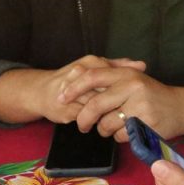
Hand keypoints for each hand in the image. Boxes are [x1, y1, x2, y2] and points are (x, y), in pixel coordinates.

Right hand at [0, 55, 143, 124]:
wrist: (41, 91)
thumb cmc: (74, 79)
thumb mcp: (96, 68)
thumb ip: (119, 65)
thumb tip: (142, 64)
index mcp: (91, 62)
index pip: (116, 75)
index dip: (128, 88)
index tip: (136, 96)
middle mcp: (80, 74)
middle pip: (108, 91)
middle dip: (118, 102)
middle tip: (129, 109)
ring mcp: (72, 91)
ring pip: (98, 106)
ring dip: (108, 113)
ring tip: (118, 117)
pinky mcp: (67, 108)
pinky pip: (87, 117)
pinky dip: (96, 121)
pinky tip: (102, 122)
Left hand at [58, 65, 183, 141]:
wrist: (183, 108)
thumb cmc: (153, 95)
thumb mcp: (133, 81)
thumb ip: (108, 79)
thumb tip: (74, 74)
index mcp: (127, 74)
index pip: (92, 76)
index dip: (73, 88)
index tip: (60, 98)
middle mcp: (133, 86)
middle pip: (95, 104)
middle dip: (83, 119)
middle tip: (81, 126)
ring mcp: (140, 106)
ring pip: (106, 123)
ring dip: (104, 130)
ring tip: (112, 128)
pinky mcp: (146, 124)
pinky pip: (119, 136)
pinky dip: (119, 137)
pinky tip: (129, 131)